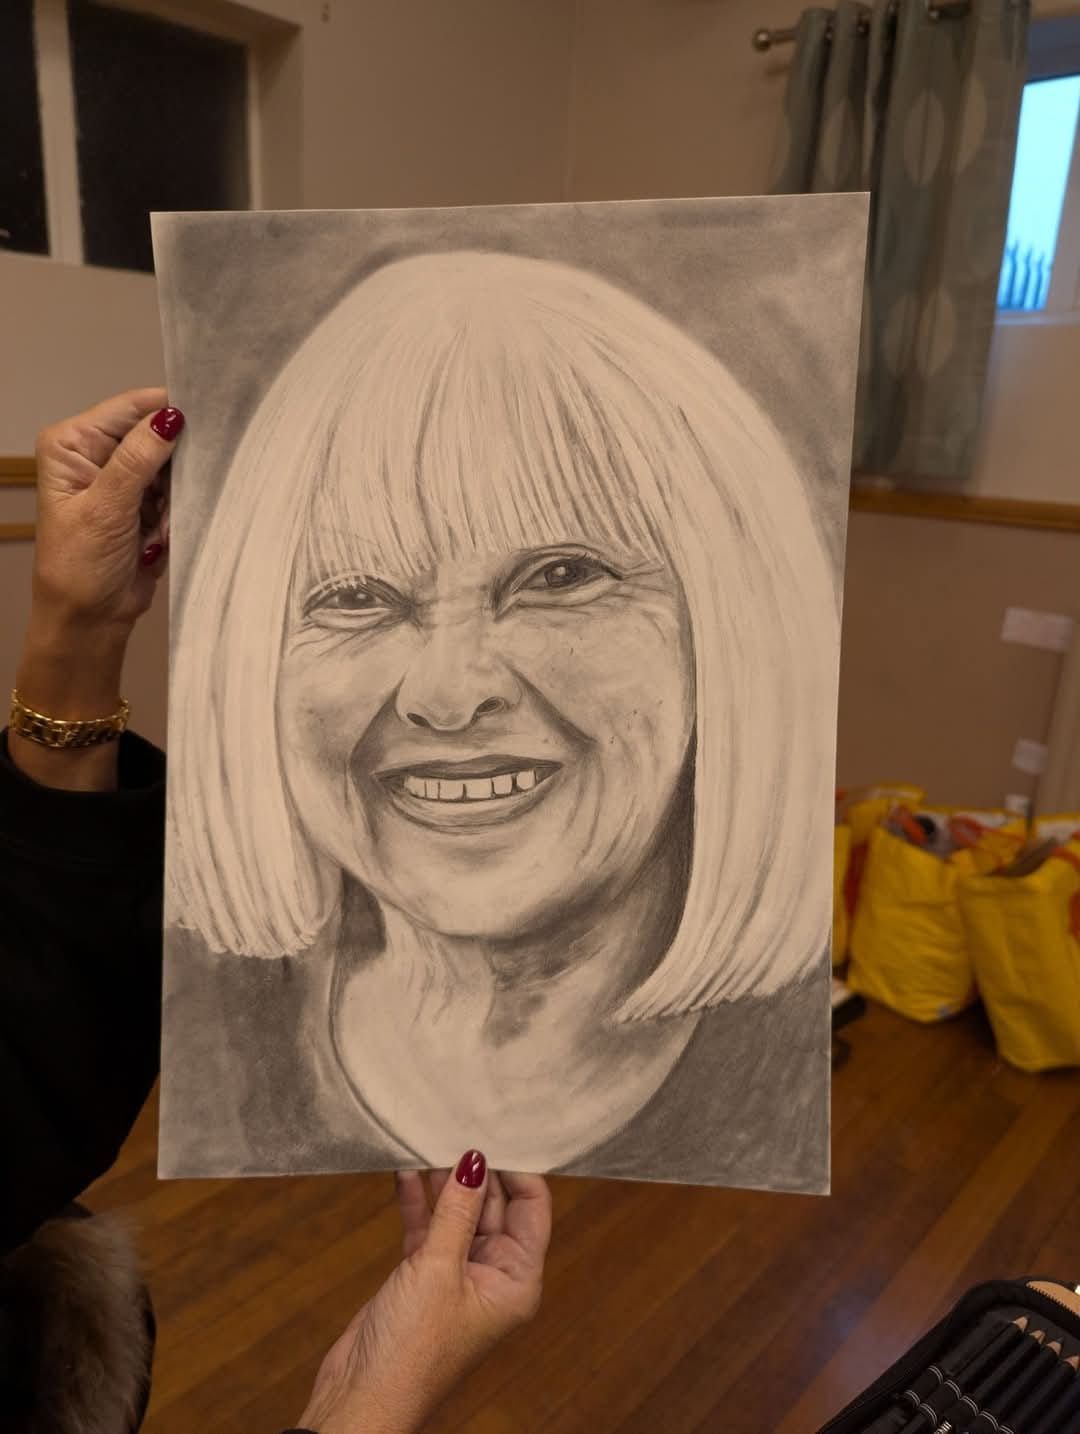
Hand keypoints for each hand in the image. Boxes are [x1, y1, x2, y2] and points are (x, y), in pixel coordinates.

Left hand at [11, 389, 183, 789]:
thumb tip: (171, 417)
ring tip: (159, 525)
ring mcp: (124, 479)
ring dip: (177, 493)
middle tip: (175, 490)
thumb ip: (138, 459)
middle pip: (154, 433)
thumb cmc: (80, 566)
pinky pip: (178, 492)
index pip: (128, 409)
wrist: (90, 620)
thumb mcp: (106, 508)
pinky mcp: (146, 504)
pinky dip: (178, 511)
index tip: (209, 414)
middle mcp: (97, 454)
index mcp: (73, 443)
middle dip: (175, 460)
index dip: (166, 410)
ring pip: (172, 465)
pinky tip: (160, 535)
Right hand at [298, 1152, 550, 1433]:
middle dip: (475, 1169)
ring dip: (443, 1180)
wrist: (360, 1398)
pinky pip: (427, 1227)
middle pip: (493, 1206)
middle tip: (457, 1123)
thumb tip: (475, 1159)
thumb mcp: (438, 1269)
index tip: (497, 1131)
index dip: (517, 1170)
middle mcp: (492, 1276)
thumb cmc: (411, 1352)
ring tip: (429, 1136)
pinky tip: (405, 1169)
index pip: (531, 1210)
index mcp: (516, 1281)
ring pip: (457, 1213)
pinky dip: (417, 1200)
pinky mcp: (421, 1276)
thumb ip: (457, 1211)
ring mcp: (456, 1275)